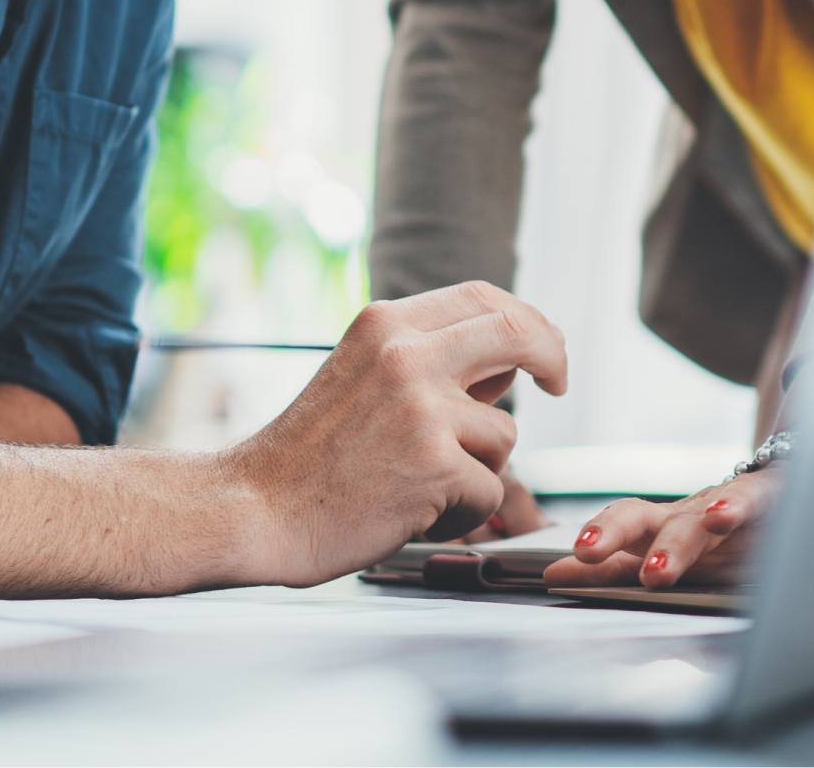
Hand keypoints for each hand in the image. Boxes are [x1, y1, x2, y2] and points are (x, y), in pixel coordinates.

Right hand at [228, 281, 566, 586]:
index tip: (542, 349)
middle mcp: (406, 354)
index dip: (526, 320)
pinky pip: (489, 492)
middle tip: (557, 383)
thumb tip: (504, 366)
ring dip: (478, 470)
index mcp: (385, 324)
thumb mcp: (360, 374)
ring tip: (419, 487)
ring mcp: (423, 407)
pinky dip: (462, 515)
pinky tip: (413, 514)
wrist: (255, 507)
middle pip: (518, 334)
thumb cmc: (306, 455)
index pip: (481, 298)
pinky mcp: (435, 465)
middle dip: (552, 357)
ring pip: (503, 434)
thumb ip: (425, 360)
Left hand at [543, 468, 777, 591]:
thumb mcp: (668, 556)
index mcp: (657, 529)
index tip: (553, 575)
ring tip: (654, 573)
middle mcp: (682, 514)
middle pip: (640, 516)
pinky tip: (720, 519)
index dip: (585, 550)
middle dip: (610, 532)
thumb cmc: (722, 534)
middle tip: (587, 553)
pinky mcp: (763, 495)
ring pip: (690, 521)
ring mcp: (720, 506)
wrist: (786, 491)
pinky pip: (747, 498)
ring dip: (671, 546)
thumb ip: (614, 569)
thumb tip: (553, 576)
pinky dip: (733, 508)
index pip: (613, 534)